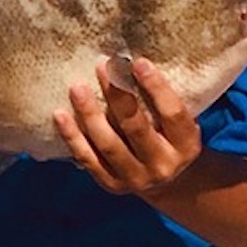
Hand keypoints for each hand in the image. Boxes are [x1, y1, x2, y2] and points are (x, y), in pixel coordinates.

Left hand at [54, 56, 202, 196]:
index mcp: (186, 144)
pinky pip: (88, 159)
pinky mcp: (111, 184)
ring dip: (90, 114)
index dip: (156, 87)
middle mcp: (163, 164)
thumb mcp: (176, 122)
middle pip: (136, 127)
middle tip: (102, 67)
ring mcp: (136, 177)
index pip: (172, 113)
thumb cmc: (168, 136)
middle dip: (117, 95)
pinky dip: (72, 137)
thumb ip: (161, 99)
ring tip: (77, 88)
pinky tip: (60, 114)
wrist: (165, 182)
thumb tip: (130, 61)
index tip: (138, 62)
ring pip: (108, 144)